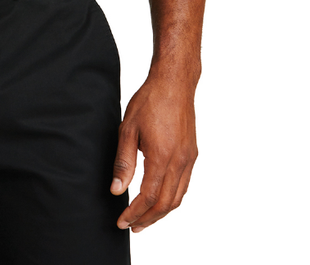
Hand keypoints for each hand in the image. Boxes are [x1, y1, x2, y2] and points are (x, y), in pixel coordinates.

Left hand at [109, 74, 197, 232]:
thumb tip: (117, 190)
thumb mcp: (128, 129)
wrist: (174, 83)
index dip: (134, 213)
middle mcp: (179, 162)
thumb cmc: (150, 101)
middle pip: (165, 204)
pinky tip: (160, 198)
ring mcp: (189, 159)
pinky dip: (172, 198)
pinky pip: (184, 185)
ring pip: (177, 198)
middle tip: (131, 226)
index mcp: (161, 157)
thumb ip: (124, 162)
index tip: (122, 221)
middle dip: (147, 219)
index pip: (148, 197)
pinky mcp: (192, 154)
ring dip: (160, 212)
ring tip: (145, 219)